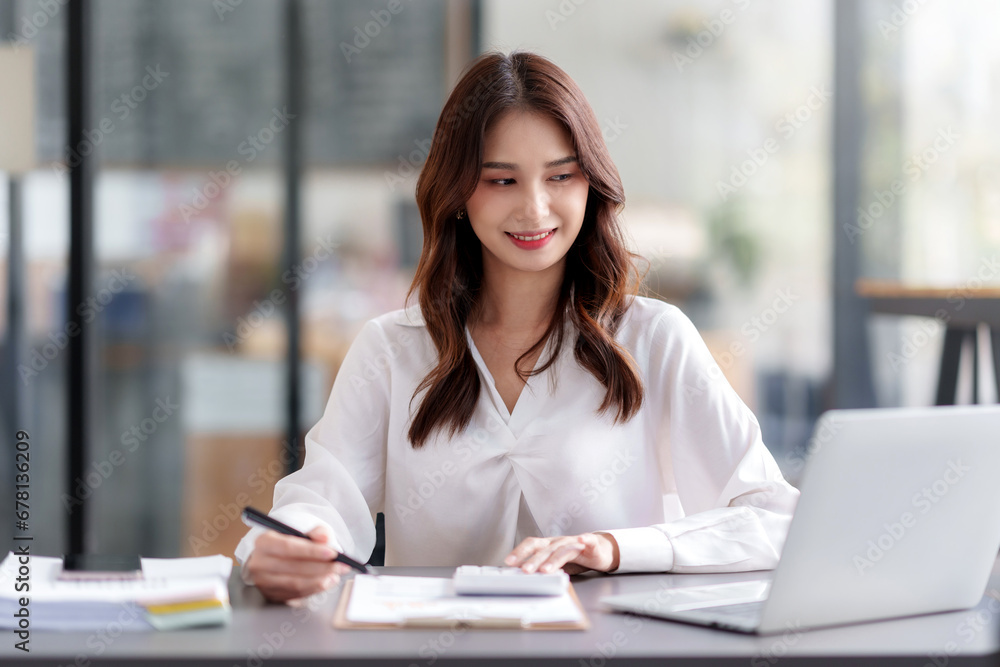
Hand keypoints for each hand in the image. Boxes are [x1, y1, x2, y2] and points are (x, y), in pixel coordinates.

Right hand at [243, 525, 352, 602]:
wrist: (274, 557)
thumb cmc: (289, 542)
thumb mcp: (301, 531)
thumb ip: (315, 532)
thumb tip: (325, 537)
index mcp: (264, 542)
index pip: (288, 547)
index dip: (311, 551)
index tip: (332, 553)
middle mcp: (259, 563)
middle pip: (294, 567)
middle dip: (321, 567)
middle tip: (341, 565)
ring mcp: (263, 582)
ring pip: (296, 583)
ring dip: (320, 580)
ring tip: (336, 575)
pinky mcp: (271, 595)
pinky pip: (296, 594)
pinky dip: (314, 589)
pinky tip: (327, 582)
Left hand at [503, 532, 619, 574]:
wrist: (600, 550)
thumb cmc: (575, 557)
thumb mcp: (556, 564)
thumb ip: (543, 568)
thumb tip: (523, 577)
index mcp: (549, 545)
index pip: (532, 545)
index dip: (520, 552)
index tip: (508, 562)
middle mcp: (559, 542)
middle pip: (545, 548)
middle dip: (534, 560)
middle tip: (524, 571)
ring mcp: (574, 542)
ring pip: (563, 549)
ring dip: (554, 559)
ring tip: (545, 570)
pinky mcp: (591, 544)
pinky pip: (588, 540)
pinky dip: (585, 539)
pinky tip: (581, 540)